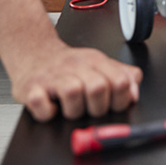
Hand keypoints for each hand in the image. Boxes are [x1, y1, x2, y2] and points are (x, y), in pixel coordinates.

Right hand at [11, 43, 141, 120]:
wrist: (36, 53)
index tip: (114, 103)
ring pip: (72, 93)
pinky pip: (41, 105)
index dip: (121, 99)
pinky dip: (47, 112)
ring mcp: (52, 77)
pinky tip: (52, 107)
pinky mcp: (31, 88)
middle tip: (91, 107)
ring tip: (71, 106)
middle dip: (98, 107)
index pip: (120, 81)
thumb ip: (123, 76)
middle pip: (98, 87)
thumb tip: (134, 93)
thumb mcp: (100, 64)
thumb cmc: (70, 65)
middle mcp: (75, 66)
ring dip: (73, 110)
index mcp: (95, 61)